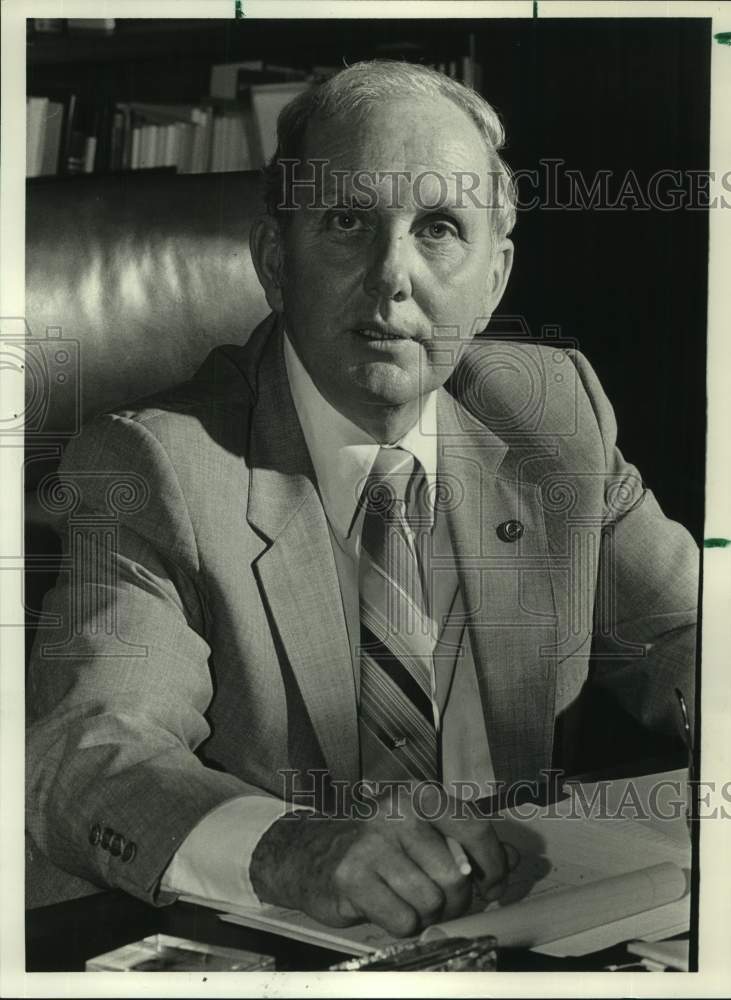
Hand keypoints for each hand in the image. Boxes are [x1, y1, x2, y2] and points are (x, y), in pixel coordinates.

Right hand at [249, 783, 517, 936]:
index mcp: (420, 795)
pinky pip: (403, 920)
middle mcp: (397, 812)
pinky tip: (385, 905)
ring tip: (408, 899)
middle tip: (440, 899)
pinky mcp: (352, 877)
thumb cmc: (376, 845)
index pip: (476, 829)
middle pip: (456, 876)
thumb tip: (513, 858)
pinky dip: (401, 923)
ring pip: (431, 902)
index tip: (492, 885)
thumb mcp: (423, 831)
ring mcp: (372, 843)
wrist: (311, 853)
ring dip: (426, 913)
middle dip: (455, 900)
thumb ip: (469, 842)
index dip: (493, 865)